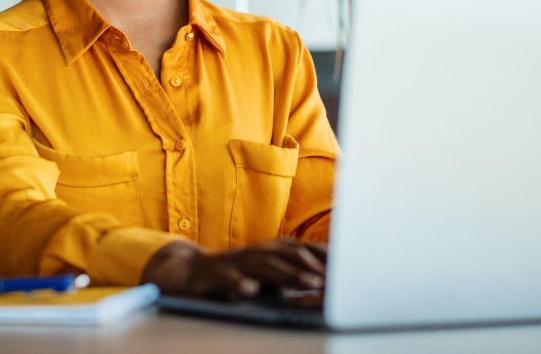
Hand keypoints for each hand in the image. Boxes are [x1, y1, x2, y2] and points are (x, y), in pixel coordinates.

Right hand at [141, 238, 326, 299]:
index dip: (325, 257)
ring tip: (309, 284)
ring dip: (289, 274)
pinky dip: (240, 284)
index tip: (348, 267)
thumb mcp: (267, 276)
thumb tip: (323, 285)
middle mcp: (258, 252)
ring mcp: (238, 261)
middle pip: (290, 254)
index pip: (303, 249)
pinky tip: (251, 292)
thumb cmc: (237, 274)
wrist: (192, 272)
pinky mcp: (218, 273)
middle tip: (336, 279)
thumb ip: (290, 278)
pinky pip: (230, 279)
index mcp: (272, 250)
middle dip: (314, 266)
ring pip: (266, 265)